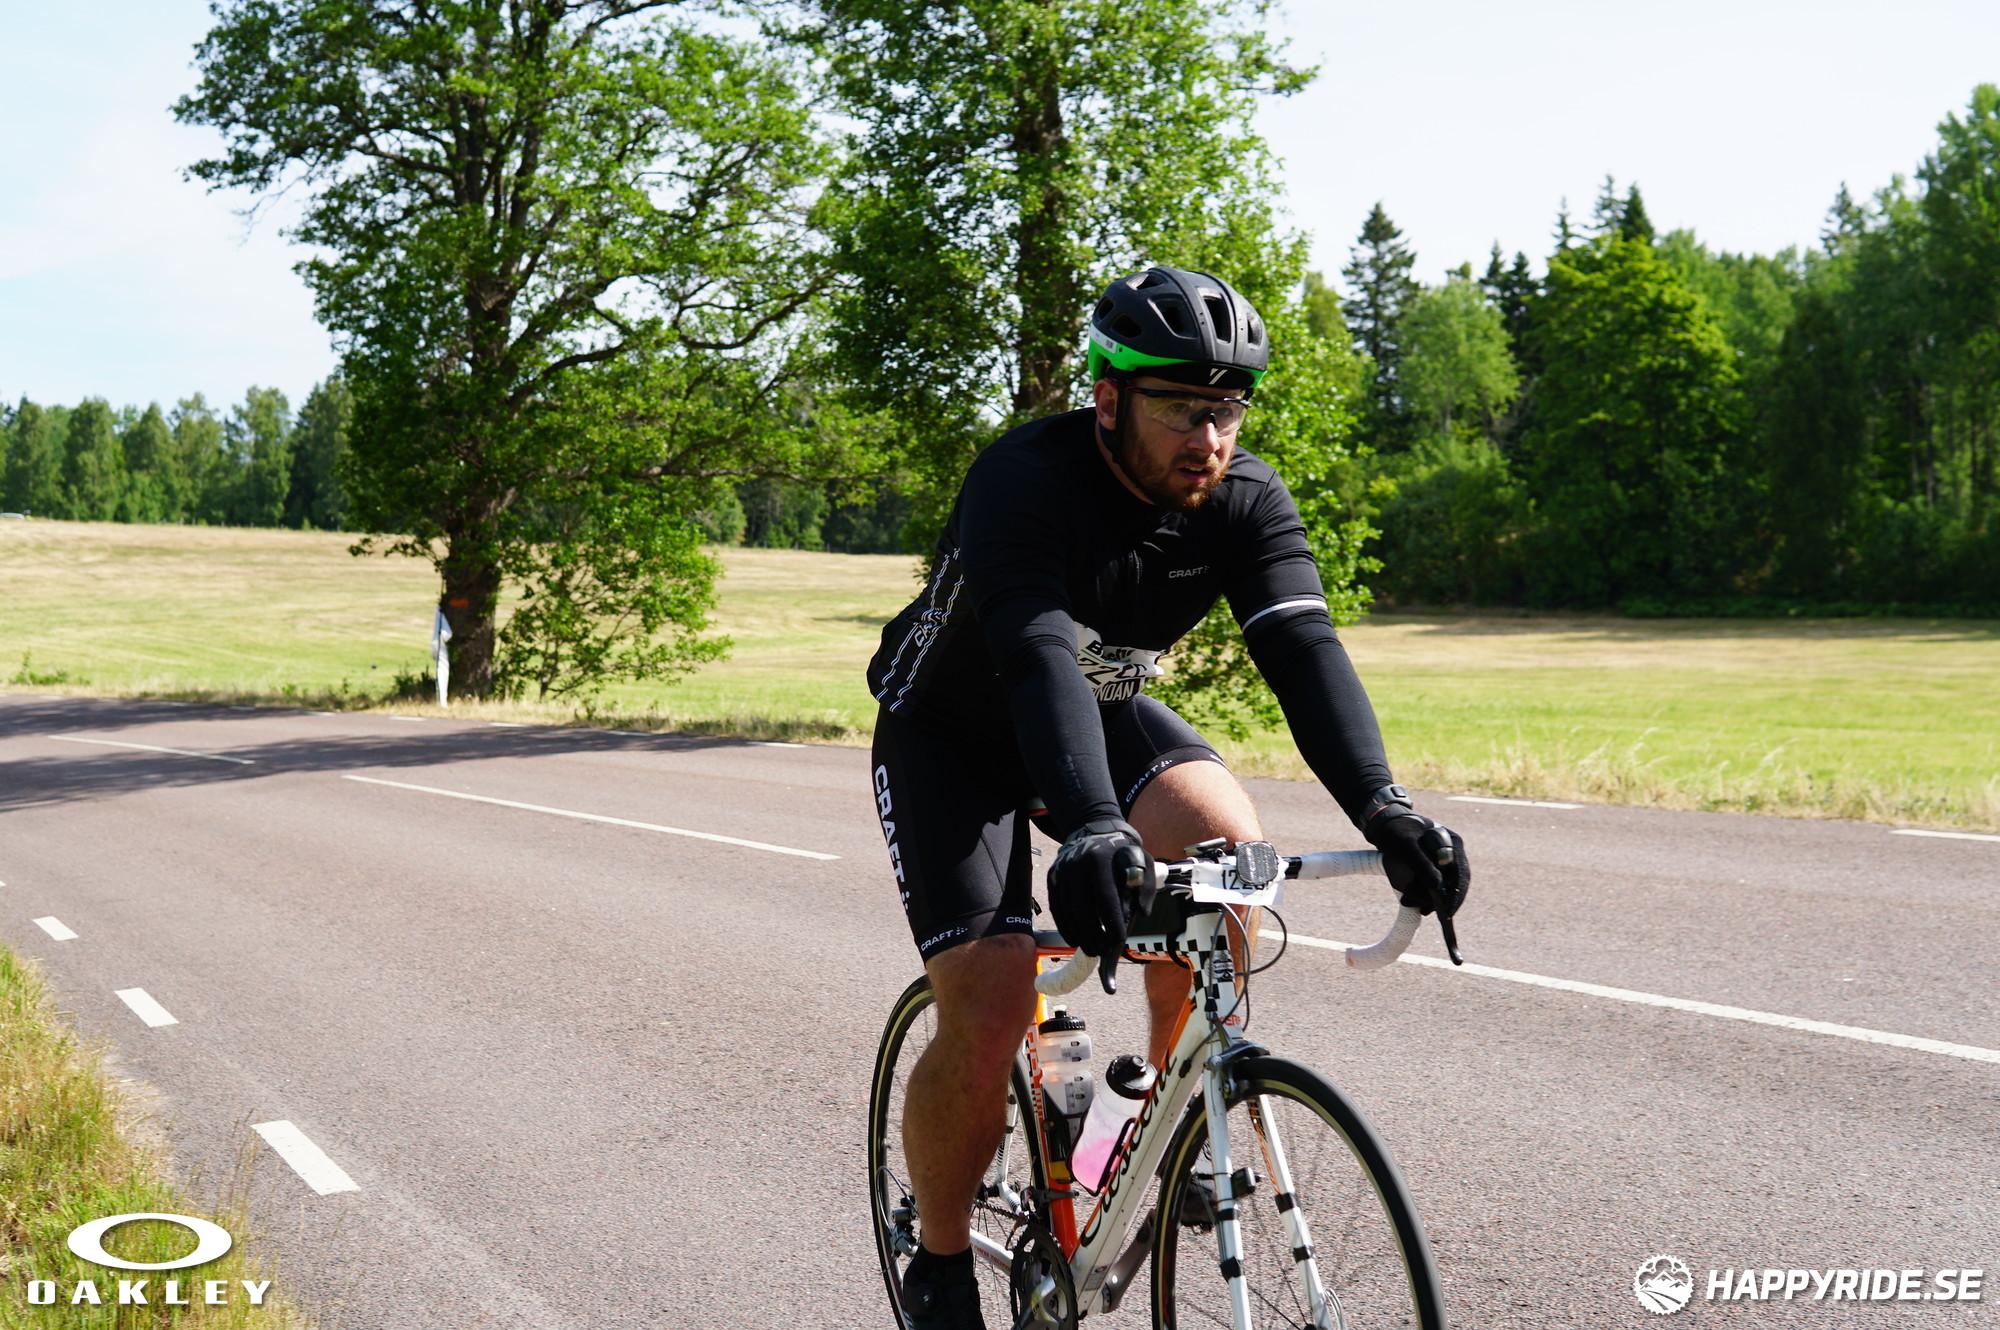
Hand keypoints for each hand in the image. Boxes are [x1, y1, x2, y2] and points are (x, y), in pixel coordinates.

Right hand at [1047, 817, 1156, 955]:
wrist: (1095, 830)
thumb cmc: (1123, 853)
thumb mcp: (1143, 862)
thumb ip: (1146, 888)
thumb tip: (1141, 913)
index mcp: (1100, 859)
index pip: (1104, 895)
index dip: (1111, 921)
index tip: (1118, 941)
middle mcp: (1076, 863)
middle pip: (1081, 907)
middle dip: (1092, 934)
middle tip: (1102, 951)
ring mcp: (1061, 870)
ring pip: (1066, 910)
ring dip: (1078, 934)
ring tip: (1091, 949)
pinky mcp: (1052, 877)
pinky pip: (1056, 907)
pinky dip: (1065, 926)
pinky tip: (1075, 939)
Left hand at [1363, 807, 1469, 918]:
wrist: (1381, 824)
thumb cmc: (1395, 830)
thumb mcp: (1407, 846)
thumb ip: (1422, 865)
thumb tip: (1438, 888)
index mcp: (1452, 843)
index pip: (1461, 874)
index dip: (1456, 894)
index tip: (1448, 911)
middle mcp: (1450, 853)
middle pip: (1453, 883)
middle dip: (1441, 900)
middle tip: (1431, 914)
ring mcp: (1440, 860)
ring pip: (1442, 886)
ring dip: (1428, 897)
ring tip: (1413, 905)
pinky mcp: (1429, 867)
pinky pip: (1431, 884)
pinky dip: (1421, 893)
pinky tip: (1410, 901)